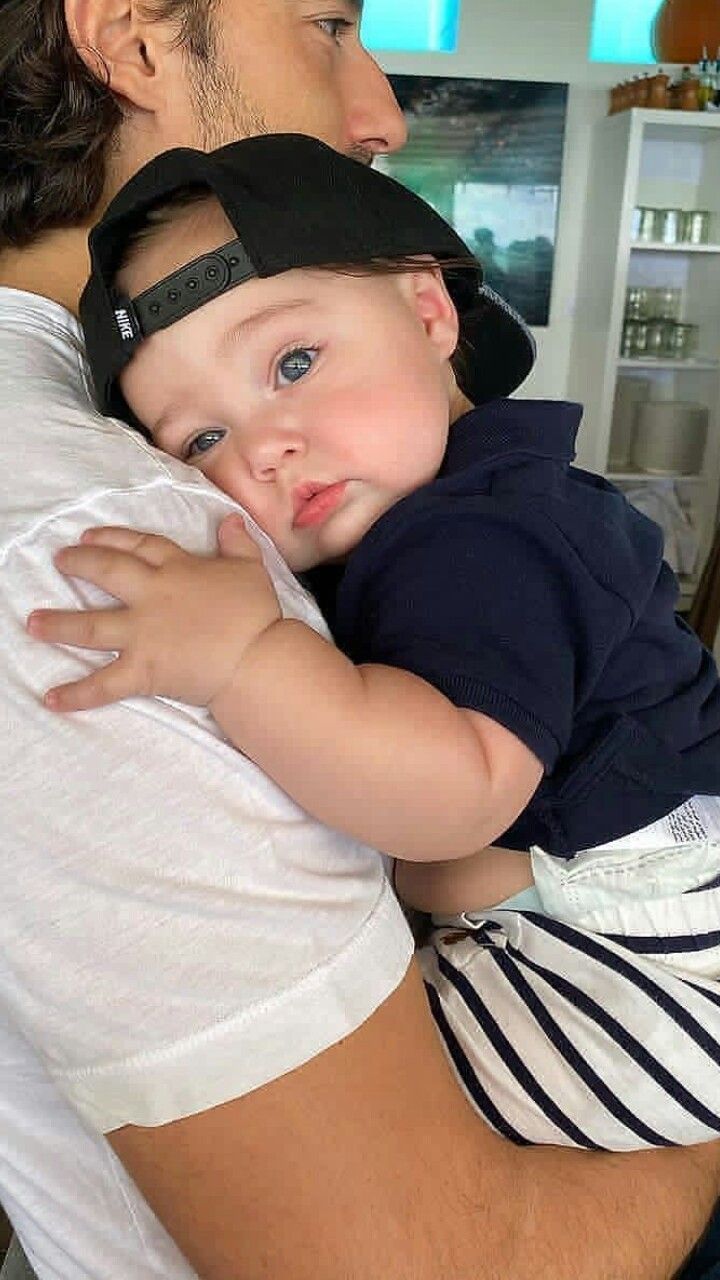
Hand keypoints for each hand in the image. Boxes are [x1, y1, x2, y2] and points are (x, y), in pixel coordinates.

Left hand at [27, 516, 281, 711]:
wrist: (255, 658)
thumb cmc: (256, 614)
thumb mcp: (251, 568)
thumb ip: (238, 543)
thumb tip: (230, 520)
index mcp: (177, 569)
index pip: (139, 546)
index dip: (113, 538)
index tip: (90, 536)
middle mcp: (151, 597)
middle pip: (106, 572)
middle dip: (78, 564)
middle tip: (58, 562)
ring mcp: (142, 634)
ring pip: (91, 626)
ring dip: (58, 624)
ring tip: (33, 623)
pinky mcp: (143, 671)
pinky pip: (104, 685)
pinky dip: (77, 694)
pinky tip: (50, 699)